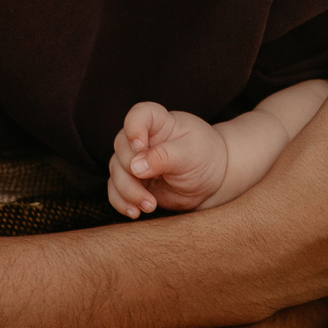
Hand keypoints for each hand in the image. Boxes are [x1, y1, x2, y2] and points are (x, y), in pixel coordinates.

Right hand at [109, 102, 229, 216]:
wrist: (212, 179)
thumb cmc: (205, 156)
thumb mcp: (190, 154)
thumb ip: (164, 157)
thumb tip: (135, 167)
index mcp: (159, 122)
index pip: (139, 114)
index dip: (133, 128)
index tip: (140, 147)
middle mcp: (143, 139)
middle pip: (121, 148)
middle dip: (131, 169)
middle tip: (148, 183)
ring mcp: (135, 160)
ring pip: (116, 172)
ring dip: (128, 191)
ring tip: (150, 205)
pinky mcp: (133, 182)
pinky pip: (116, 191)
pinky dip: (122, 202)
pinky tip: (135, 212)